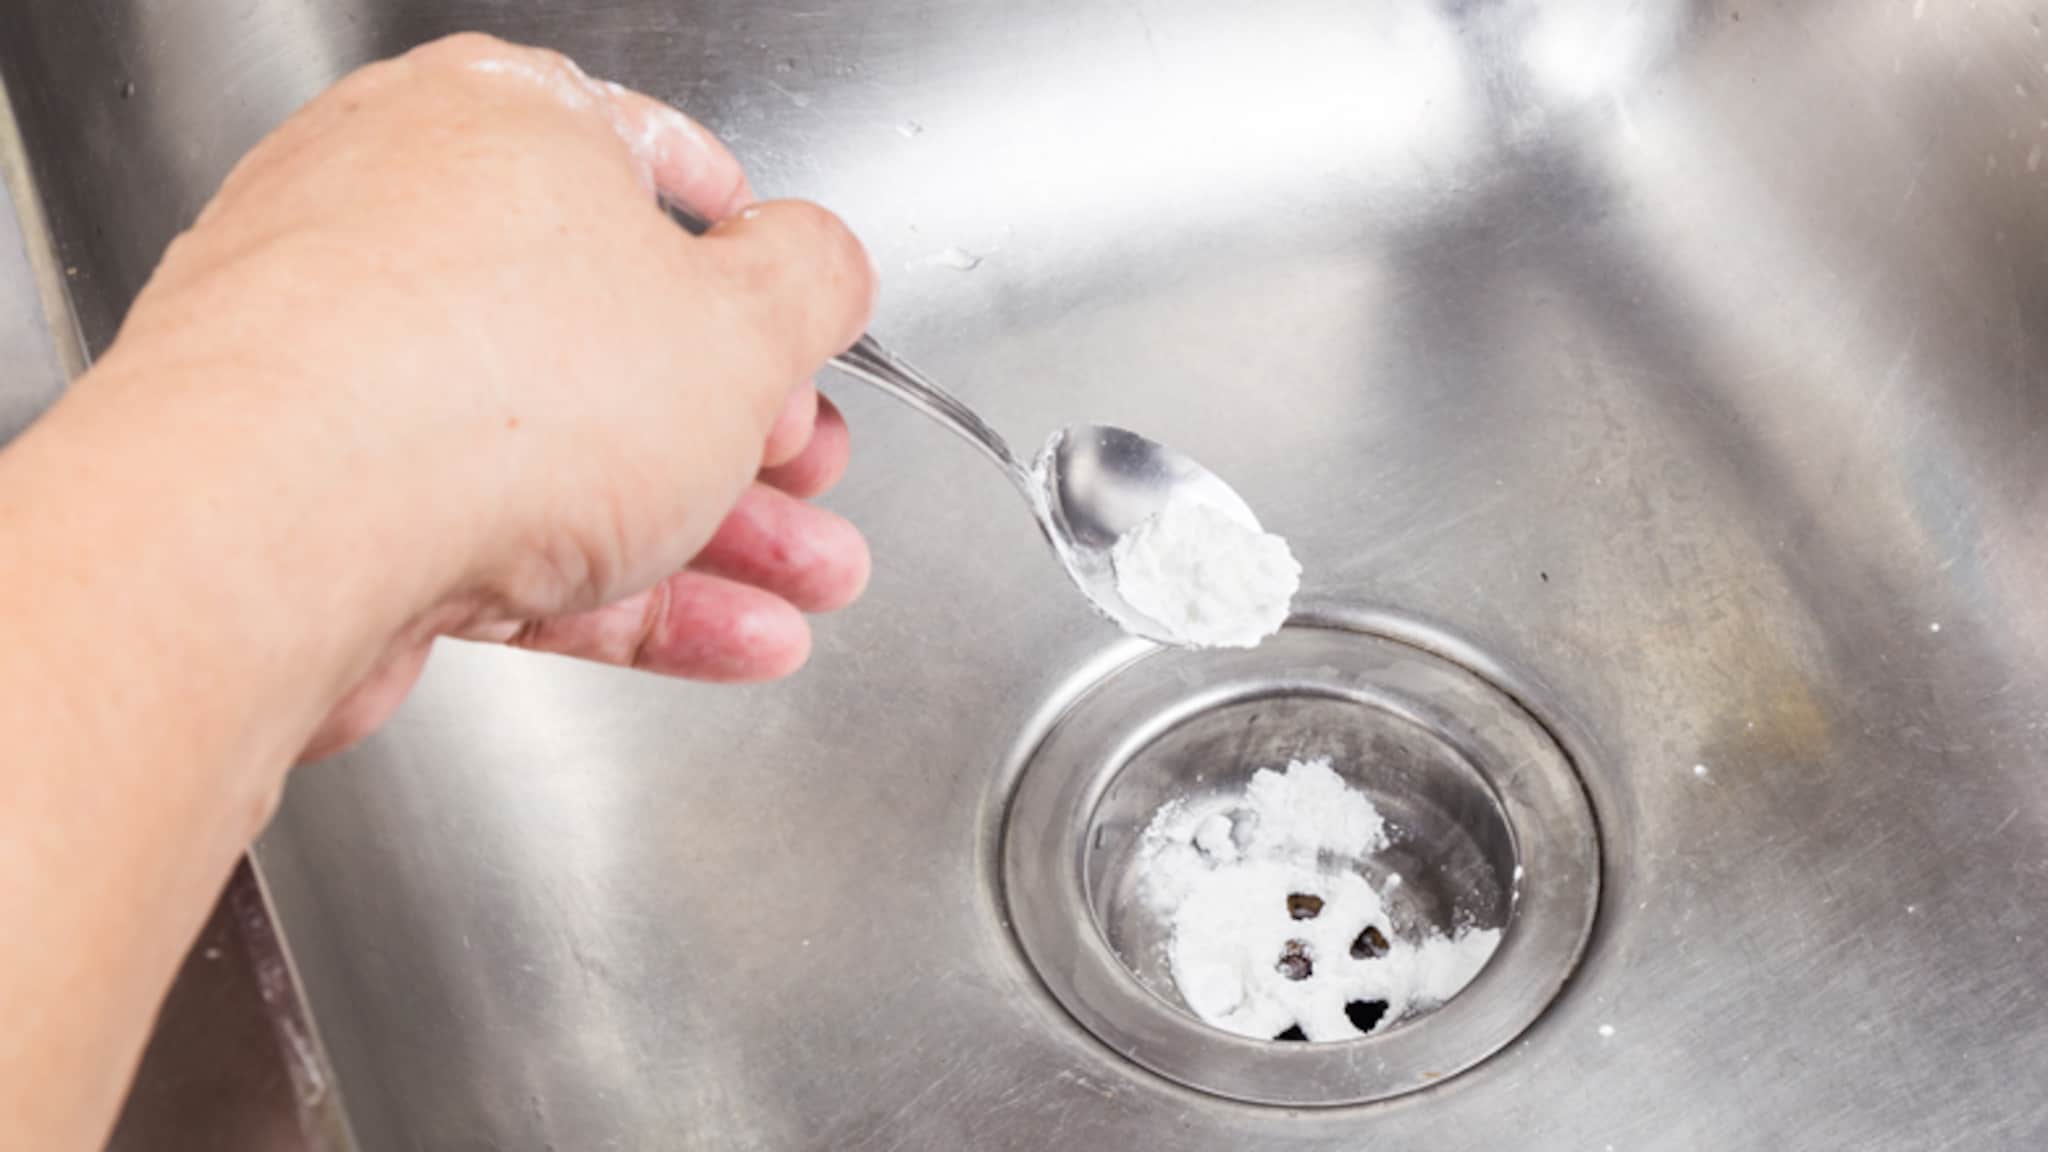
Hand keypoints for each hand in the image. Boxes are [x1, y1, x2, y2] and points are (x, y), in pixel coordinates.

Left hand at [87, 34, 876, 758]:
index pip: (653, 165)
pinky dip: (623, 588)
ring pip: (571, 450)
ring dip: (715, 529)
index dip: (752, 253)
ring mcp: (356, 367)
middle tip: (817, 475)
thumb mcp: (743, 322)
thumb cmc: (485, 387)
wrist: (269, 537)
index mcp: (501, 125)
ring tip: (808, 581)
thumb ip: (811, 284)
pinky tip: (725, 637)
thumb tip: (826, 265)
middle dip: (753, 429)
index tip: (797, 313)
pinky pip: (508, 534)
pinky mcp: (330, 499)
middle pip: (621, 333)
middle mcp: (408, 225)